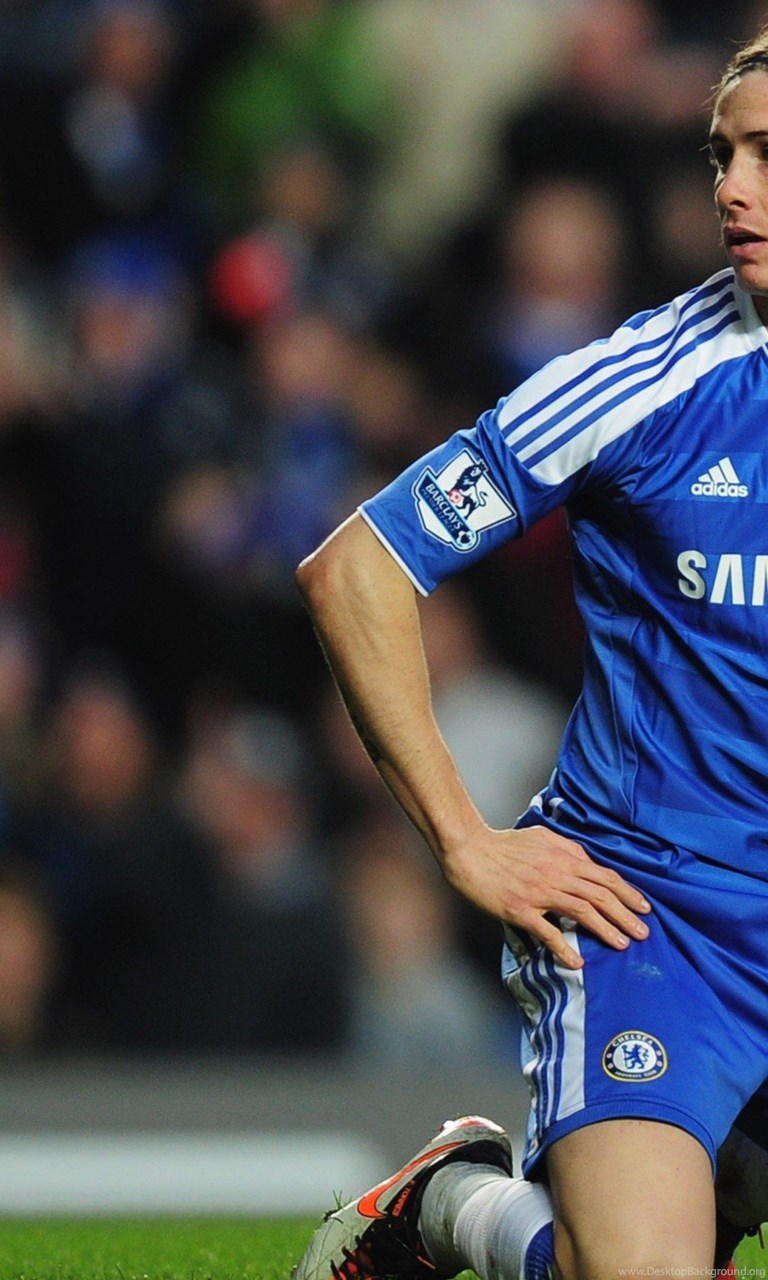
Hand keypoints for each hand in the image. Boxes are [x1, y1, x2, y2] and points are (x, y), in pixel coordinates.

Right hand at [443, 823, 650, 969]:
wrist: (470, 851)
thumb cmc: (504, 843)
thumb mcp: (542, 836)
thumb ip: (567, 848)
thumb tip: (587, 860)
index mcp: (563, 858)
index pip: (605, 877)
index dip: (628, 893)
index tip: (645, 908)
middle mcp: (556, 874)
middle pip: (600, 895)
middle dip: (626, 915)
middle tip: (644, 932)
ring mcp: (539, 893)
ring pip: (582, 912)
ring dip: (606, 930)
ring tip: (622, 944)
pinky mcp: (520, 910)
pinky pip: (547, 932)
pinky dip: (564, 949)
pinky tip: (577, 962)